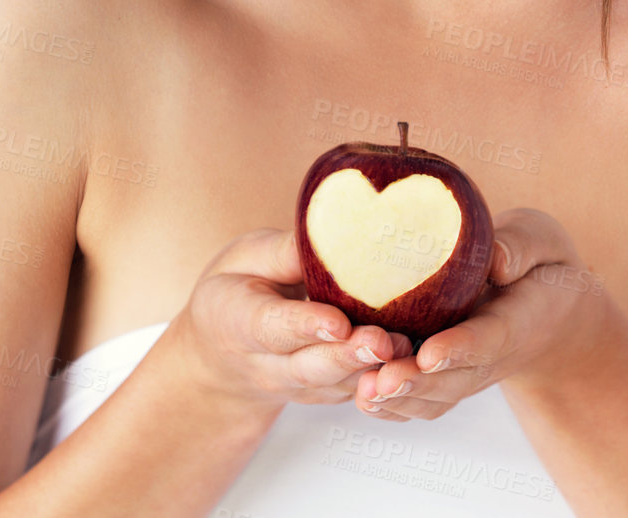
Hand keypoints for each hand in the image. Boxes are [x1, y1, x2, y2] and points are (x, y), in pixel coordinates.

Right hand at [163, 226, 412, 415]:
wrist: (221, 351)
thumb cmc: (238, 287)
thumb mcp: (246, 257)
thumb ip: (284, 252)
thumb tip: (333, 234)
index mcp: (238, 321)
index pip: (272, 327)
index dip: (306, 326)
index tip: (338, 322)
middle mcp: (265, 364)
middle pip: (308, 367)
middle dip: (346, 356)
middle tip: (380, 342)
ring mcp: (293, 386)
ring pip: (332, 385)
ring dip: (368, 370)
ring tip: (401, 350)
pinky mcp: (321, 393)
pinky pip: (348, 391)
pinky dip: (376, 382)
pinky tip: (406, 362)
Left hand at [351, 207, 613, 420]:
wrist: (551, 310)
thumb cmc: (540, 266)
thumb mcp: (542, 243)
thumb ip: (522, 248)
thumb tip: (498, 260)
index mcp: (515, 320)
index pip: (487, 339)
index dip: (459, 349)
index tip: (430, 353)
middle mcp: (489, 356)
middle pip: (453, 379)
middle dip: (417, 383)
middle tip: (382, 381)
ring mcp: (468, 373)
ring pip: (434, 397)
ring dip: (400, 399)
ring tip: (364, 393)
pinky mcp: (449, 377)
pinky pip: (423, 401)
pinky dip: (395, 407)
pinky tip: (363, 400)